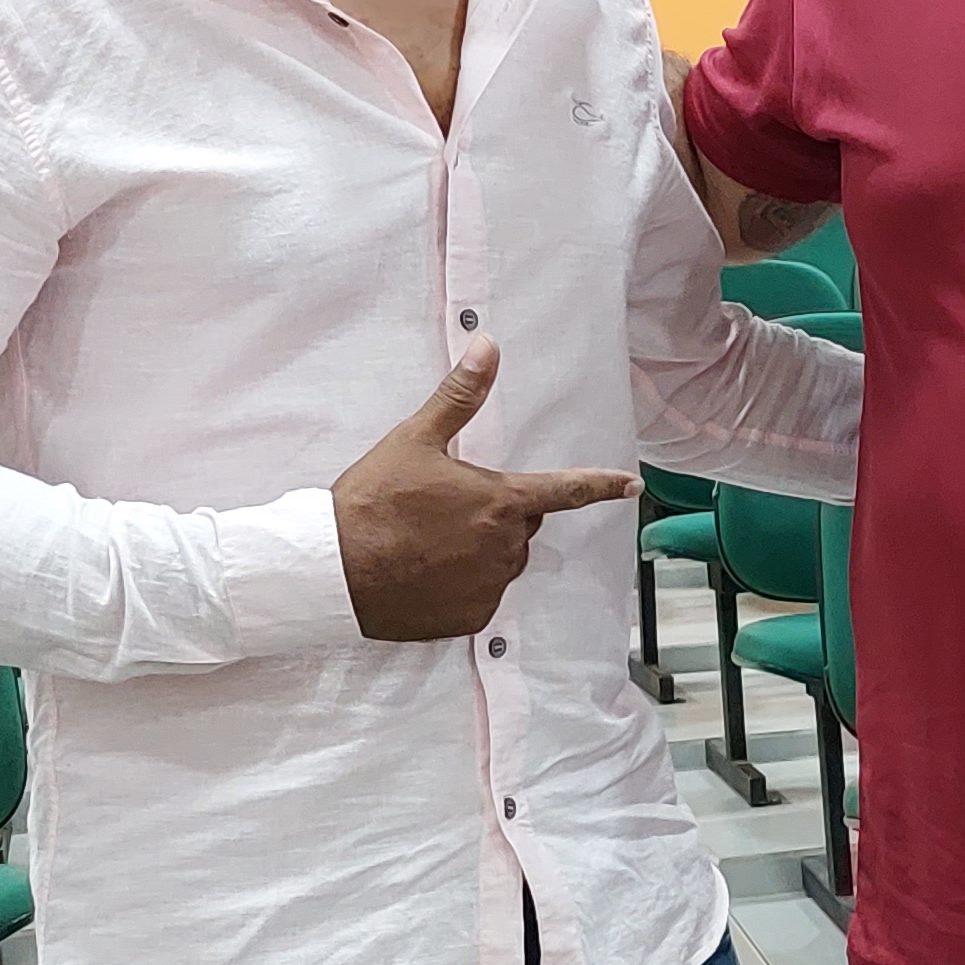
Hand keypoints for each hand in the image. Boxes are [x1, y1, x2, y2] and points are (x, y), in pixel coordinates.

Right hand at [330, 345, 635, 642]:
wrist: (334, 569)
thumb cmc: (373, 501)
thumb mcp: (415, 439)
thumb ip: (460, 396)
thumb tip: (488, 346)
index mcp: (502, 501)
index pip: (566, 491)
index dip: (601, 485)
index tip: (631, 485)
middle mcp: (505, 547)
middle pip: (521, 524)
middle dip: (497, 513)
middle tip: (445, 506)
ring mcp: (489, 586)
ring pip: (501, 560)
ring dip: (479, 549)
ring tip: (427, 540)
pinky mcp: (470, 618)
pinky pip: (480, 596)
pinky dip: (461, 584)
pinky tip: (425, 571)